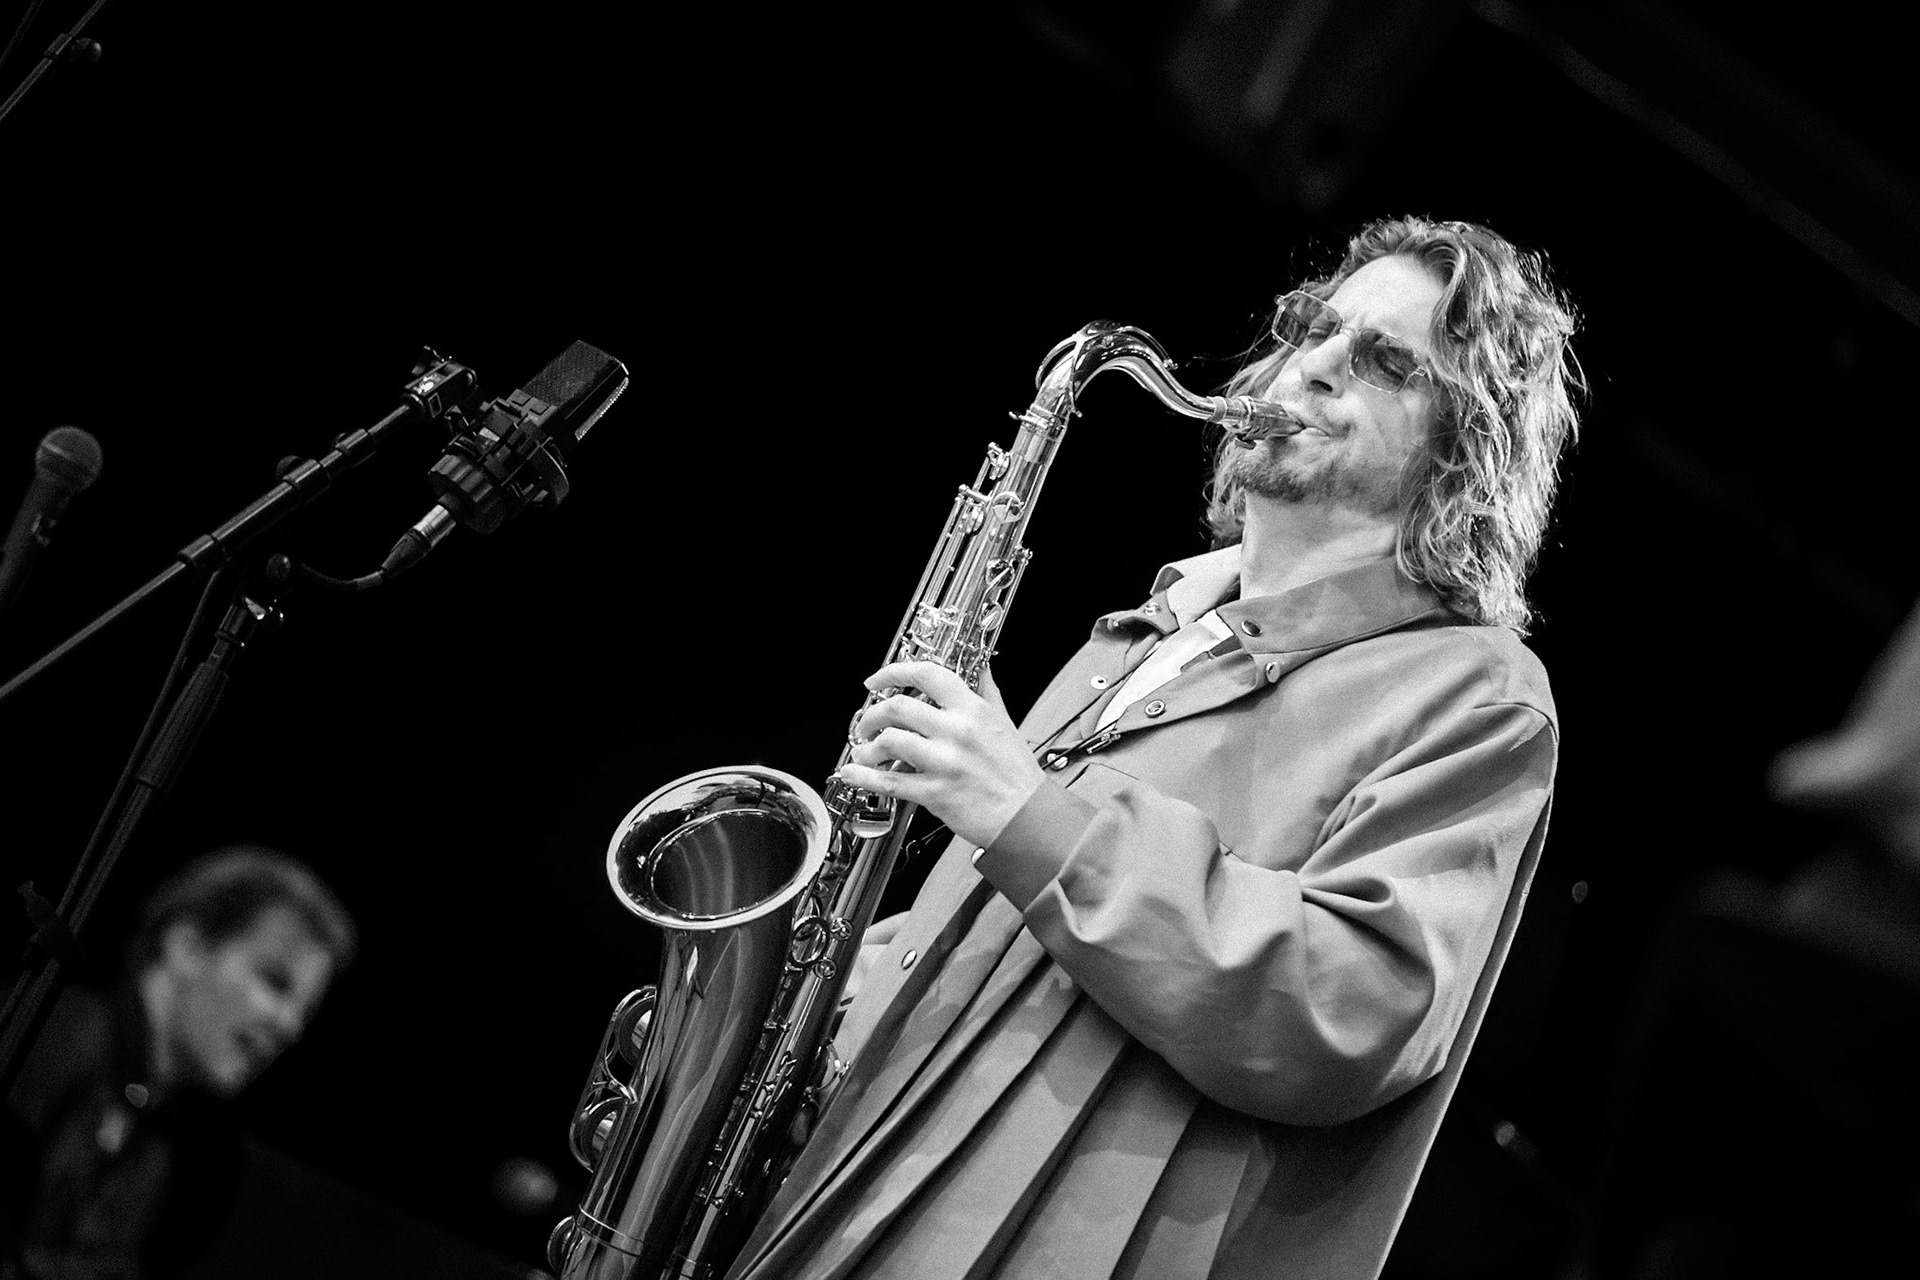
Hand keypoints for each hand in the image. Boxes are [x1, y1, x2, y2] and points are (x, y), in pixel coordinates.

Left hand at [839, 660, 1046, 848]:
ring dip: (867, 746)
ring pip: (888, 742)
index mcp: (972, 710)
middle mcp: (956, 732)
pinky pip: (889, 782)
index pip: (926, 675)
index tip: (877, 681)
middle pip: (897, 708)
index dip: (892, 672)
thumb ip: (987, 692)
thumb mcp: (1005, 722)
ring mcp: (944, 762)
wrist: (1026, 816)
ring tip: (864, 751)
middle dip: (872, 714)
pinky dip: (864, 776)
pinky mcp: (935, 792)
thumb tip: (980, 668)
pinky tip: (854, 773)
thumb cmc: (1017, 774)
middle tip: (867, 722)